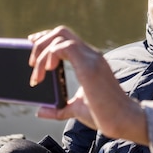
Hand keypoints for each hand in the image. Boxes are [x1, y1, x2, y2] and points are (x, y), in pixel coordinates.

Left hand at [28, 26, 148, 143]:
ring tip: (36, 73)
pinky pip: (62, 47)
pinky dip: (49, 56)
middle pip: (61, 32)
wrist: (122, 121)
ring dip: (42, 52)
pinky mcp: (88, 65)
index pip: (66, 38)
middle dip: (41, 41)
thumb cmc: (104, 116)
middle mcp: (91, 55)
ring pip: (60, 36)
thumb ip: (59, 109)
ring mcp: (91, 58)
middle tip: (30, 62)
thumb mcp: (76, 110)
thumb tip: (40, 110)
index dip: (46, 38)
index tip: (32, 43)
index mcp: (89, 61)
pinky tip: (47, 71)